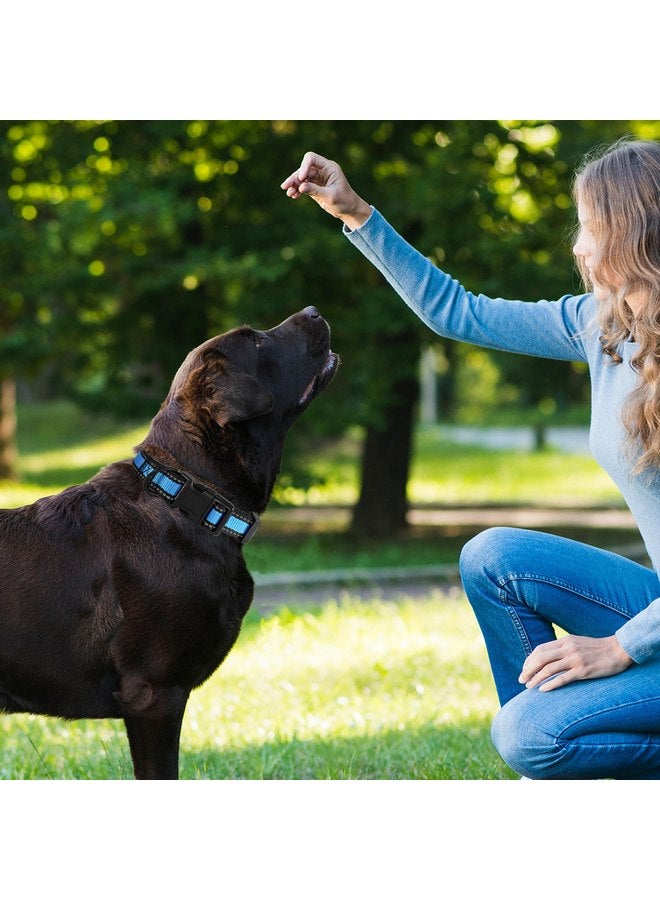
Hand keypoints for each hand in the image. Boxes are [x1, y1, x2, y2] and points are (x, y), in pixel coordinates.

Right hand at [281, 151, 371, 230]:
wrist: (349, 210)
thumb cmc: (344, 201)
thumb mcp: (330, 196)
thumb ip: (315, 190)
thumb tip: (301, 186)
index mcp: (329, 167)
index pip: (312, 159)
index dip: (304, 166)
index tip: (301, 178)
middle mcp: (322, 170)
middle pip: (304, 169)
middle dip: (295, 178)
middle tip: (285, 187)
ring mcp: (318, 178)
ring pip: (301, 178)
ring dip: (294, 185)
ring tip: (289, 194)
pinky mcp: (314, 187)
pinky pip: (303, 185)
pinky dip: (297, 190)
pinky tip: (293, 196)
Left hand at [519, 634, 633, 691]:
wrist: (619, 650)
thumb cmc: (598, 649)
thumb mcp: (577, 643)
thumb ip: (563, 648)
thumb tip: (548, 658)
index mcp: (565, 641)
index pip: (540, 650)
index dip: (529, 660)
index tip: (524, 669)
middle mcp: (567, 648)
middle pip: (540, 659)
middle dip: (528, 670)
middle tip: (521, 680)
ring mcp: (575, 660)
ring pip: (548, 669)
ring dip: (536, 679)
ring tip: (528, 687)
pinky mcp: (583, 671)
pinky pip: (562, 678)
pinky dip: (550, 685)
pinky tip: (543, 690)